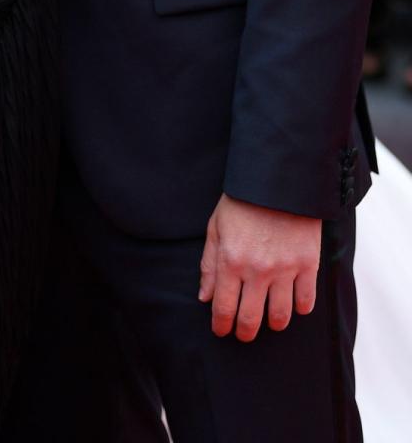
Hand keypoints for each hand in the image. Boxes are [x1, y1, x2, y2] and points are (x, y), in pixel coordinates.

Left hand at [199, 194, 321, 342]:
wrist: (278, 179)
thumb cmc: (242, 202)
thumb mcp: (215, 227)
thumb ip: (209, 264)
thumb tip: (205, 298)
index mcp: (230, 260)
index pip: (224, 308)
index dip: (221, 325)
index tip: (222, 331)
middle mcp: (257, 270)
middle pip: (251, 319)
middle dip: (244, 332)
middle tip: (243, 333)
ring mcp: (284, 269)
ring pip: (280, 316)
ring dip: (272, 324)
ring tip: (269, 321)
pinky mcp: (308, 264)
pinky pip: (306, 301)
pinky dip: (300, 309)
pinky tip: (294, 306)